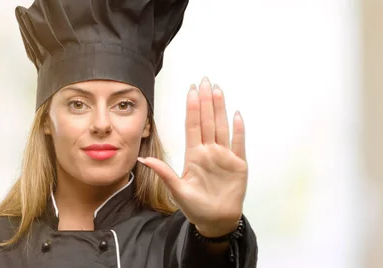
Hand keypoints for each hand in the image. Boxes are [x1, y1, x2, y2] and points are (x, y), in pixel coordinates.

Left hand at [138, 77, 247, 236]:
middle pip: (208, 121)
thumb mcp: (177, 190)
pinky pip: (238, 144)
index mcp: (194, 155)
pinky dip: (238, 131)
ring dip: (220, 109)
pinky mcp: (238, 165)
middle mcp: (209, 152)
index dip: (192, 108)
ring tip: (218, 91)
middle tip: (204, 81)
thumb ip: (164, 173)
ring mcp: (224, 157)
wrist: (215, 221)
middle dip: (206, 101)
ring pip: (222, 128)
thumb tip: (143, 159)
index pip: (193, 126)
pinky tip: (236, 116)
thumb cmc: (196, 207)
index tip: (191, 91)